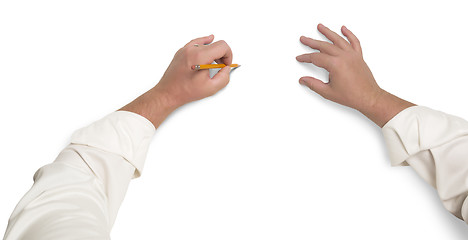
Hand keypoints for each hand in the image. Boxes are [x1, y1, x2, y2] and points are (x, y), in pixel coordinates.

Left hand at [120, 35, 233, 127]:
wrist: (168, 92)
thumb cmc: (186, 91)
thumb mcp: (211, 88)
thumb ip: (224, 77)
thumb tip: (226, 68)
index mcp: (200, 56)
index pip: (222, 46)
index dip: (228, 55)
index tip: (226, 65)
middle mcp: (192, 50)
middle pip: (216, 44)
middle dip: (222, 54)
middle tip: (221, 66)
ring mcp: (185, 49)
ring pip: (206, 43)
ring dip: (213, 52)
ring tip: (213, 63)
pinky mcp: (181, 51)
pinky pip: (196, 42)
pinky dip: (204, 42)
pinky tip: (208, 40)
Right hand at [296, 24, 413, 126]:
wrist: (369, 97)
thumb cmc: (352, 96)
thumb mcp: (328, 92)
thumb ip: (313, 84)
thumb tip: (303, 80)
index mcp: (336, 64)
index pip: (316, 58)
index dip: (306, 57)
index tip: (300, 58)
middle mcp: (344, 57)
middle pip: (324, 46)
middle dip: (312, 42)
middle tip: (304, 39)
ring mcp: (352, 55)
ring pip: (338, 40)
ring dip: (328, 32)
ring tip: (320, 27)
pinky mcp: (359, 56)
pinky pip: (354, 41)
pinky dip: (349, 34)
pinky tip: (344, 29)